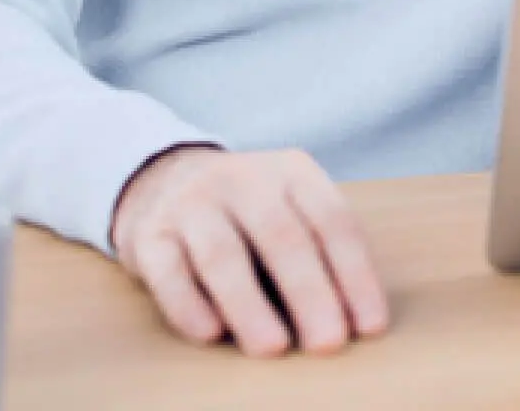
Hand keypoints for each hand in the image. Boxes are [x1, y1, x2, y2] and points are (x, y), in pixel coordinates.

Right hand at [109, 146, 390, 356]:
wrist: (163, 178)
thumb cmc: (248, 213)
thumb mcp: (291, 208)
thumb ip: (319, 251)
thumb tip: (351, 320)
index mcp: (292, 172)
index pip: (332, 221)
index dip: (355, 275)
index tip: (369, 326)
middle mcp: (242, 179)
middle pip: (281, 237)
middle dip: (309, 294)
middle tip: (328, 342)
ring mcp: (192, 203)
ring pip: (222, 254)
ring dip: (249, 305)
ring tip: (273, 347)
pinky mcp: (149, 233)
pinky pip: (168, 271)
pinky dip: (188, 304)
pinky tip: (211, 333)